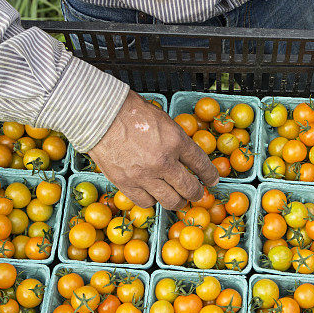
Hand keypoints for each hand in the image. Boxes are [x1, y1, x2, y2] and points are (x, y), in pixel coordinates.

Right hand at [88, 91, 218, 209]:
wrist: (100, 115)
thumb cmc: (130, 111)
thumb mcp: (163, 119)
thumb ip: (175, 139)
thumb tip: (185, 156)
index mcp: (176, 141)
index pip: (200, 164)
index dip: (210, 175)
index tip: (213, 181)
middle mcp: (163, 161)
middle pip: (189, 188)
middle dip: (197, 194)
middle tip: (197, 194)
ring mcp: (144, 175)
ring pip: (170, 201)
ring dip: (177, 202)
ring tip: (177, 200)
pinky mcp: (126, 183)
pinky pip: (145, 202)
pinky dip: (152, 200)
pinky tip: (152, 195)